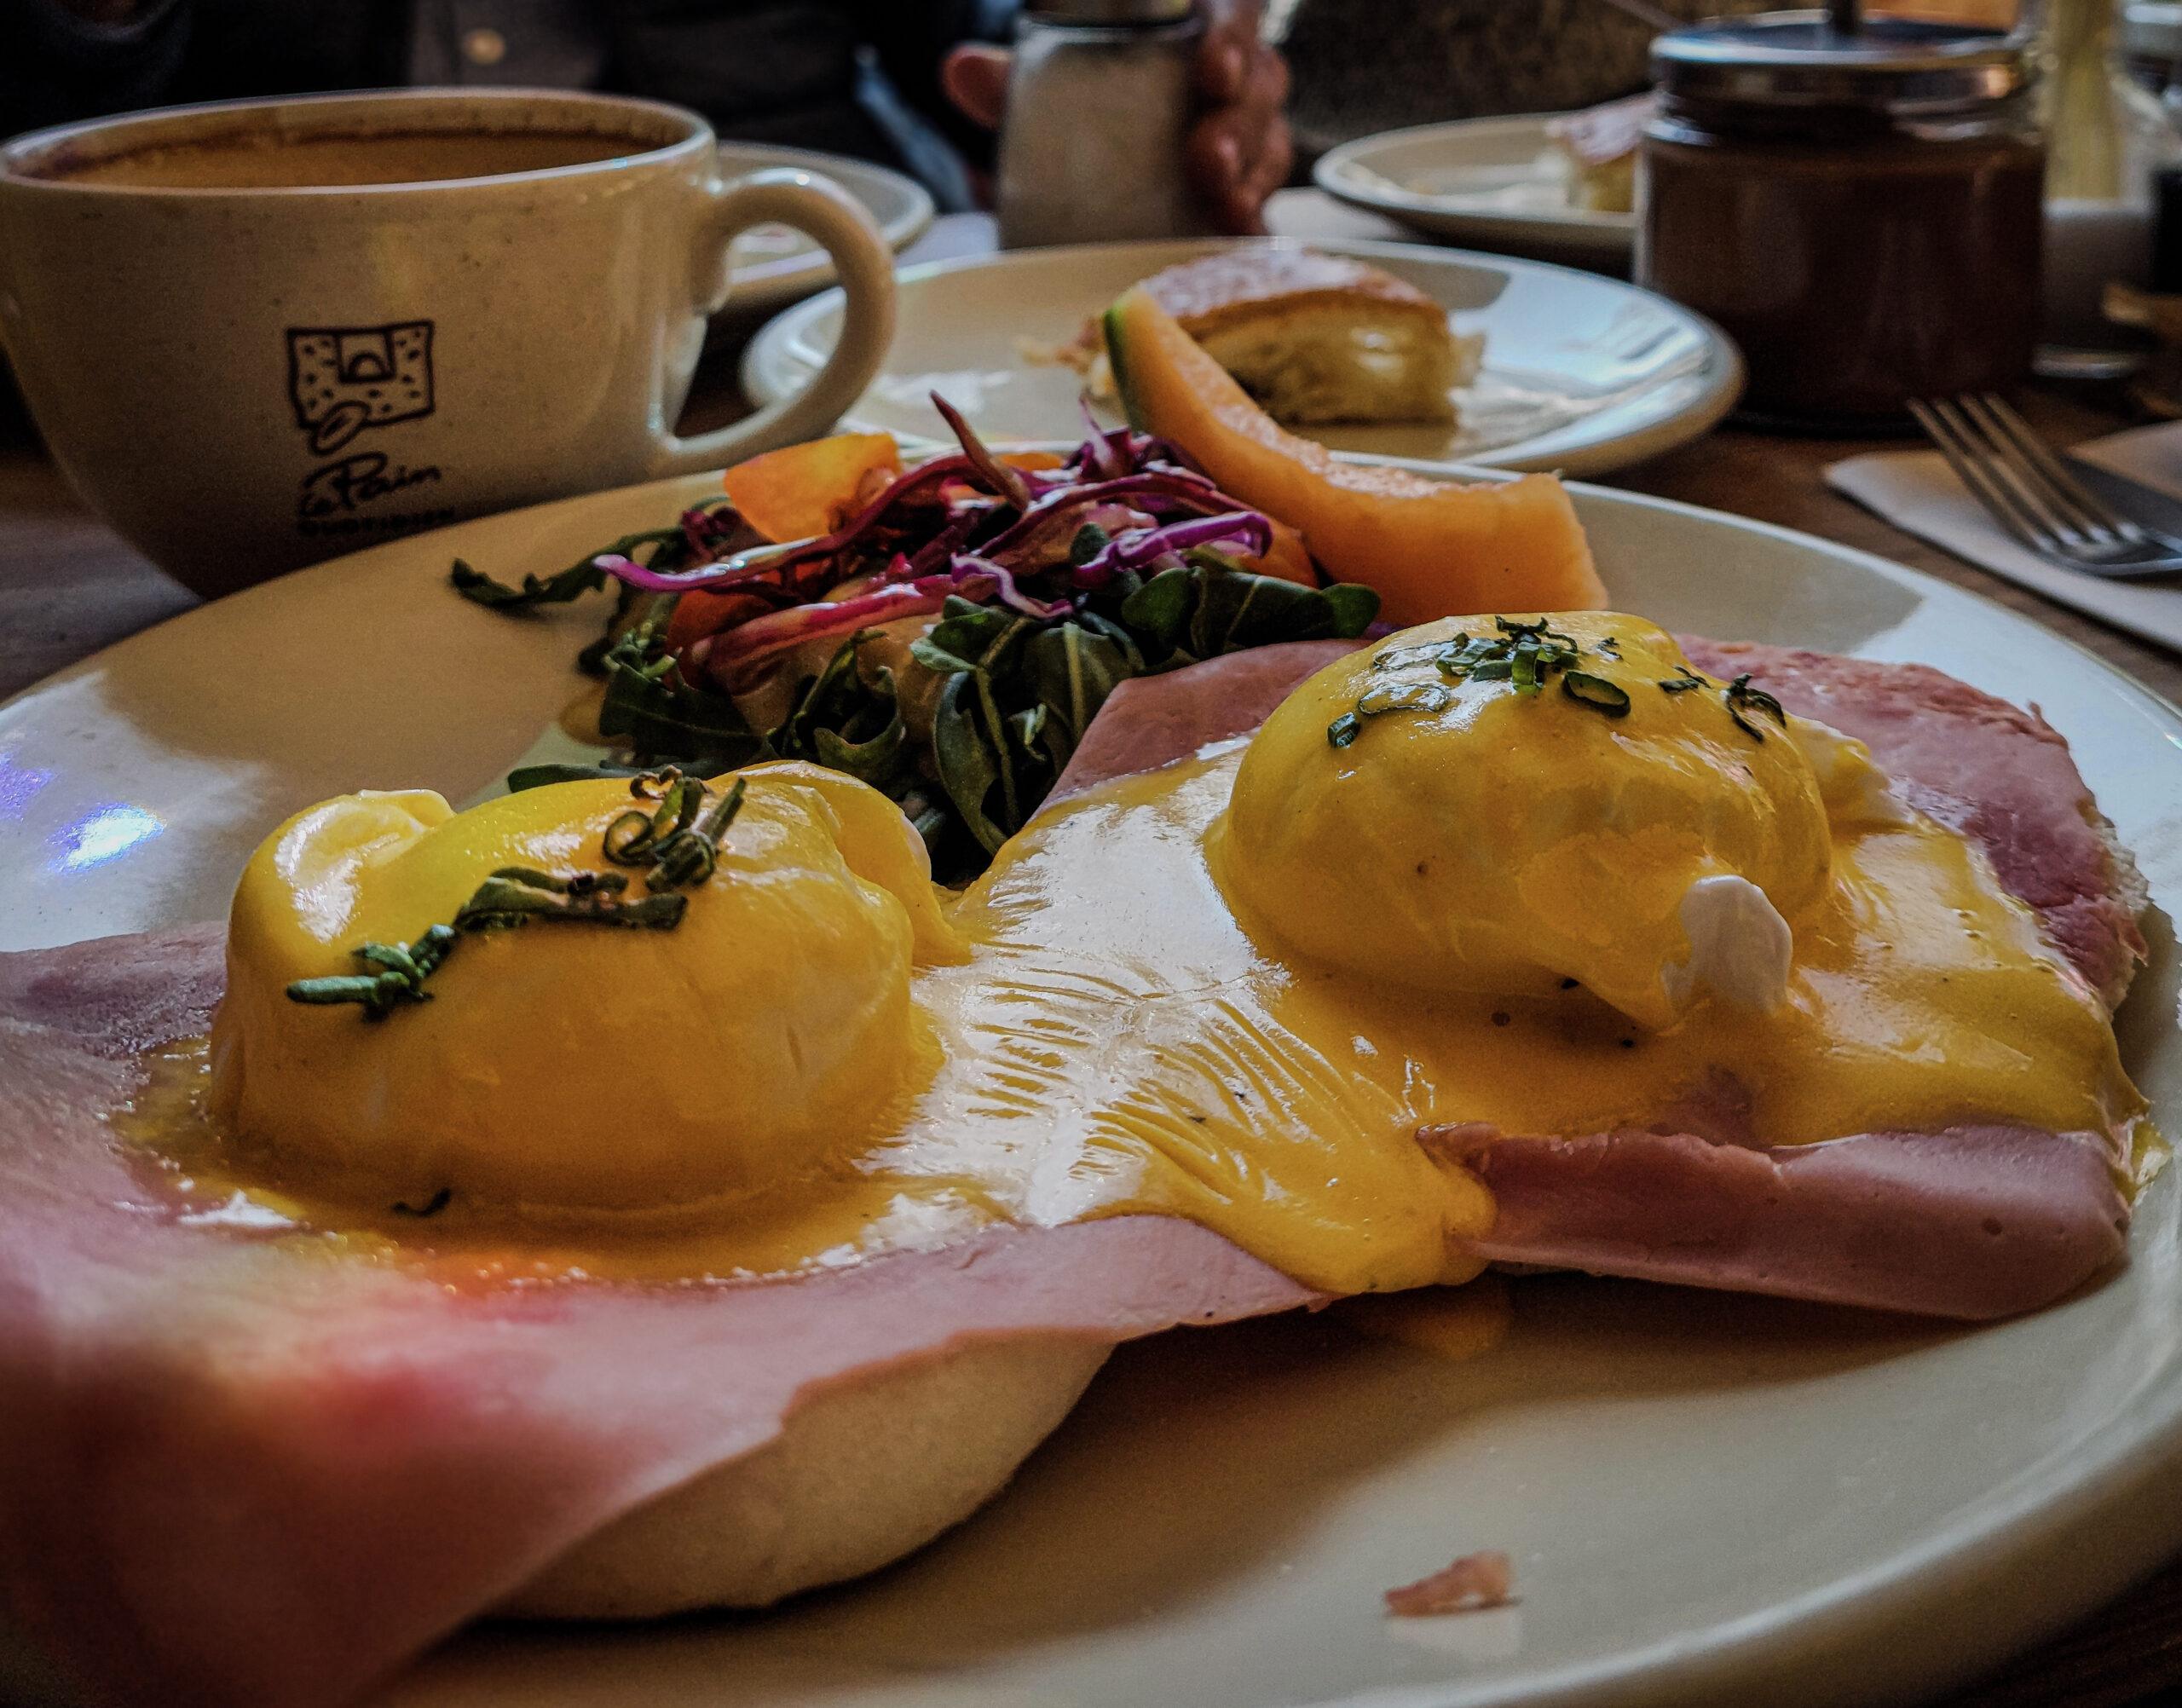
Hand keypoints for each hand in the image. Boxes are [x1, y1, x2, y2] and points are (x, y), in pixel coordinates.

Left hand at [941, 0, 1293, 236]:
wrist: (1093, 163)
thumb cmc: (1085, 104)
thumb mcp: (1044, 90)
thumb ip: (1010, 79)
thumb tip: (964, 71)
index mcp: (1195, 29)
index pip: (1235, 12)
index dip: (1233, 36)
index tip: (1211, 71)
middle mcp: (1232, 79)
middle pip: (1261, 85)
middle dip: (1238, 123)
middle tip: (1204, 158)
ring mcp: (1245, 139)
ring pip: (1270, 145)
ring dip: (1250, 176)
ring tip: (1224, 204)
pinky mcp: (1243, 198)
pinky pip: (1266, 207)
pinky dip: (1255, 224)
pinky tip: (1239, 236)